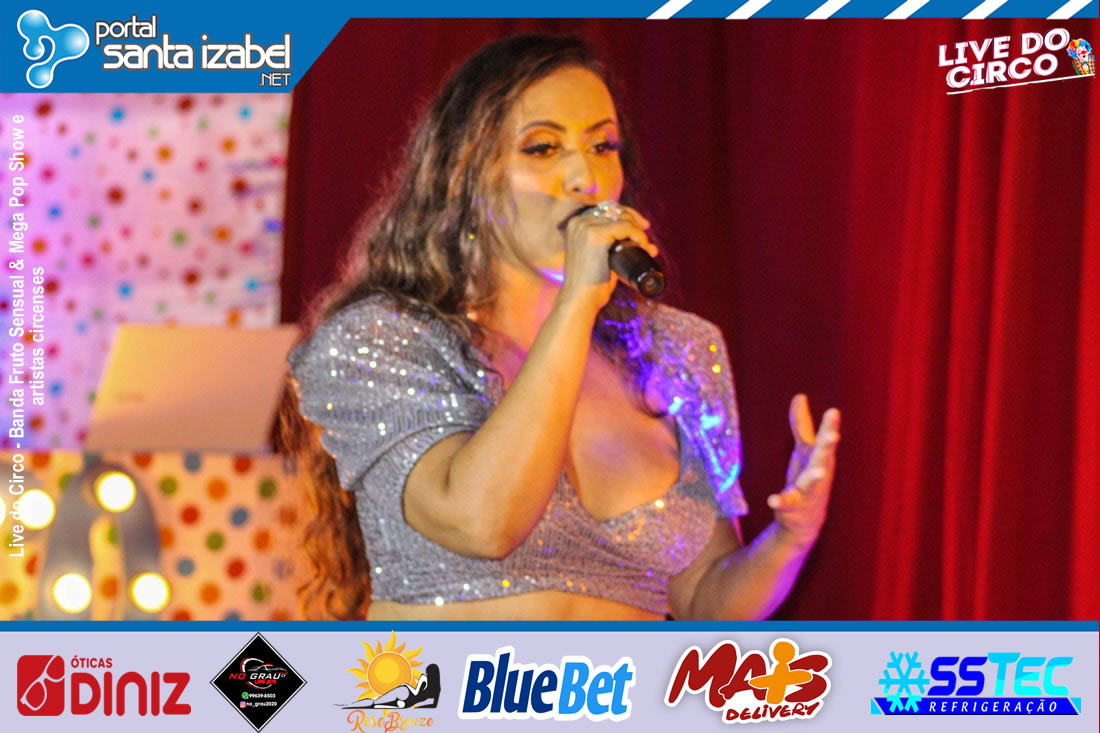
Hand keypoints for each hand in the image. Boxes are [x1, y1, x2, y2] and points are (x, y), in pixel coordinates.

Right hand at [558, 203, 657, 308]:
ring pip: (622, 217)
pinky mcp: (595, 235)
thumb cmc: (591, 285)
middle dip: (635, 221)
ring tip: (645, 248)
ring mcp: (585, 227)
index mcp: (575, 224)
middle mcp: (578, 222)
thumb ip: (613, 250)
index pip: (606, 209)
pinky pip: (625, 227)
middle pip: (615, 210)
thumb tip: (649, 247)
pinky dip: (638, 235)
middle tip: (646, 238)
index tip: (643, 227)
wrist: (579, 300)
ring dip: (638, 230)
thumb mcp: (598, 259)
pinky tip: (643, 246)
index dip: (627, 215)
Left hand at [767, 394, 840, 551]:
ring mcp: (808, 492)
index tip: (833, 411)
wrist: (806, 519)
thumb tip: (800, 396)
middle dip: (828, 446)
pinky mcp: (794, 508)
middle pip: (823, 458)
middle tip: (833, 435)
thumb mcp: (804, 450)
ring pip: (812, 484)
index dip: (829, 426)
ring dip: (815, 478)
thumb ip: (801, 424)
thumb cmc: (808, 478)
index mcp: (820, 458)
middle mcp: (818, 474)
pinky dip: (781, 502)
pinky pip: (787, 504)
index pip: (824, 439)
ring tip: (818, 472)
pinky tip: (773, 500)